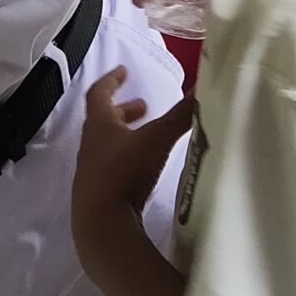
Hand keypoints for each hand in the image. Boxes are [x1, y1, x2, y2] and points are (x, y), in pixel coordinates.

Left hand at [71, 70, 193, 232]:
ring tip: (148, 138)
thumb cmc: (124, 172)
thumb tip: (204, 84)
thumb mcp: (157, 139)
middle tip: (144, 106)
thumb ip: (181, 114)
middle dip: (124, 111)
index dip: (112, 80)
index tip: (123, 71)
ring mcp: (91, 172)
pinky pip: (111, 169)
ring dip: (126, 137)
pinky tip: (143, 170)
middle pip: (103, 121)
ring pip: (107, 146)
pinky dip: (126, 161)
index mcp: (99, 125)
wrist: (101, 225)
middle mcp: (91, 145)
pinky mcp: (97, 195)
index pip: (99, 93)